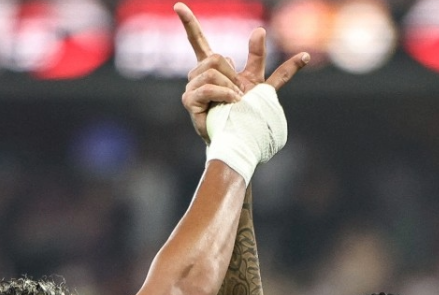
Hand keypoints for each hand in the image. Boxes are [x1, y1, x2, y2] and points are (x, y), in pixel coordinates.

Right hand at [175, 2, 309, 142]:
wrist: (241, 137)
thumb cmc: (247, 113)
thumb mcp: (258, 81)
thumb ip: (258, 57)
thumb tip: (260, 29)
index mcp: (211, 68)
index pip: (197, 41)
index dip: (189, 23)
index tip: (178, 5)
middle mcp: (197, 75)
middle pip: (215, 57)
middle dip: (232, 74)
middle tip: (238, 94)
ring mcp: (191, 88)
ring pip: (213, 70)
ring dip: (230, 87)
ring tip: (234, 102)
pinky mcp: (189, 101)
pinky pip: (210, 87)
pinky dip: (225, 95)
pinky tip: (230, 105)